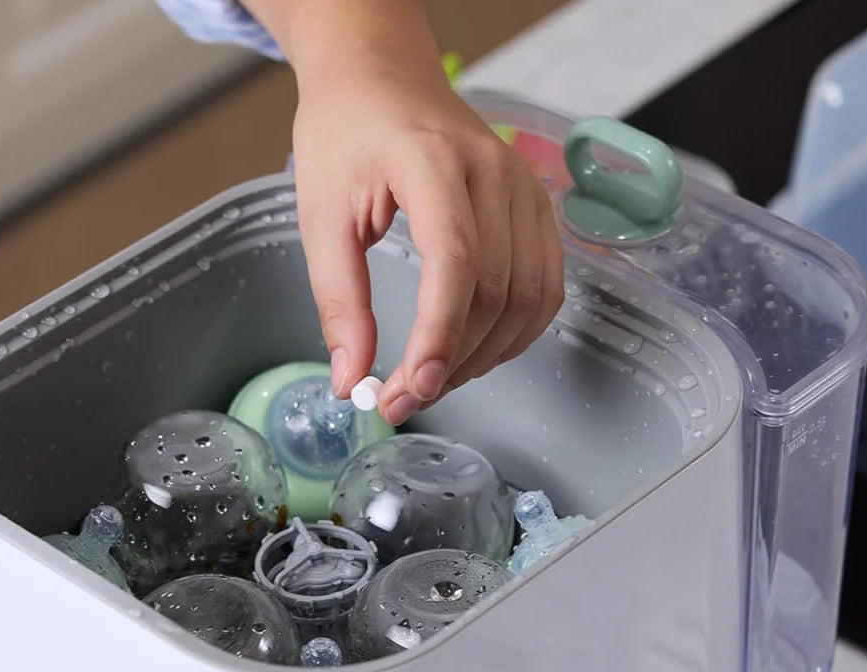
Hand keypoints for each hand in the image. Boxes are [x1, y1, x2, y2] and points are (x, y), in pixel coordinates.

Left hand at [269, 2, 563, 425]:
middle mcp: (493, 172)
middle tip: (404, 399)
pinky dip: (515, 333)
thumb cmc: (347, 135)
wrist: (381, 77)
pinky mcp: (535, 207)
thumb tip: (352, 380)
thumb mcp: (320, 217)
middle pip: (496, 290)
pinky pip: (545, 286)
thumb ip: (339, 302)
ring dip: (485, 356)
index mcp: (432, 161)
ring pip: (528, 298)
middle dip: (453, 362)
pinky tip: (475, 351)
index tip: (411, 388)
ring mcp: (523, 188)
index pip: (456, 261)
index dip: (440, 335)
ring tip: (435, 380)